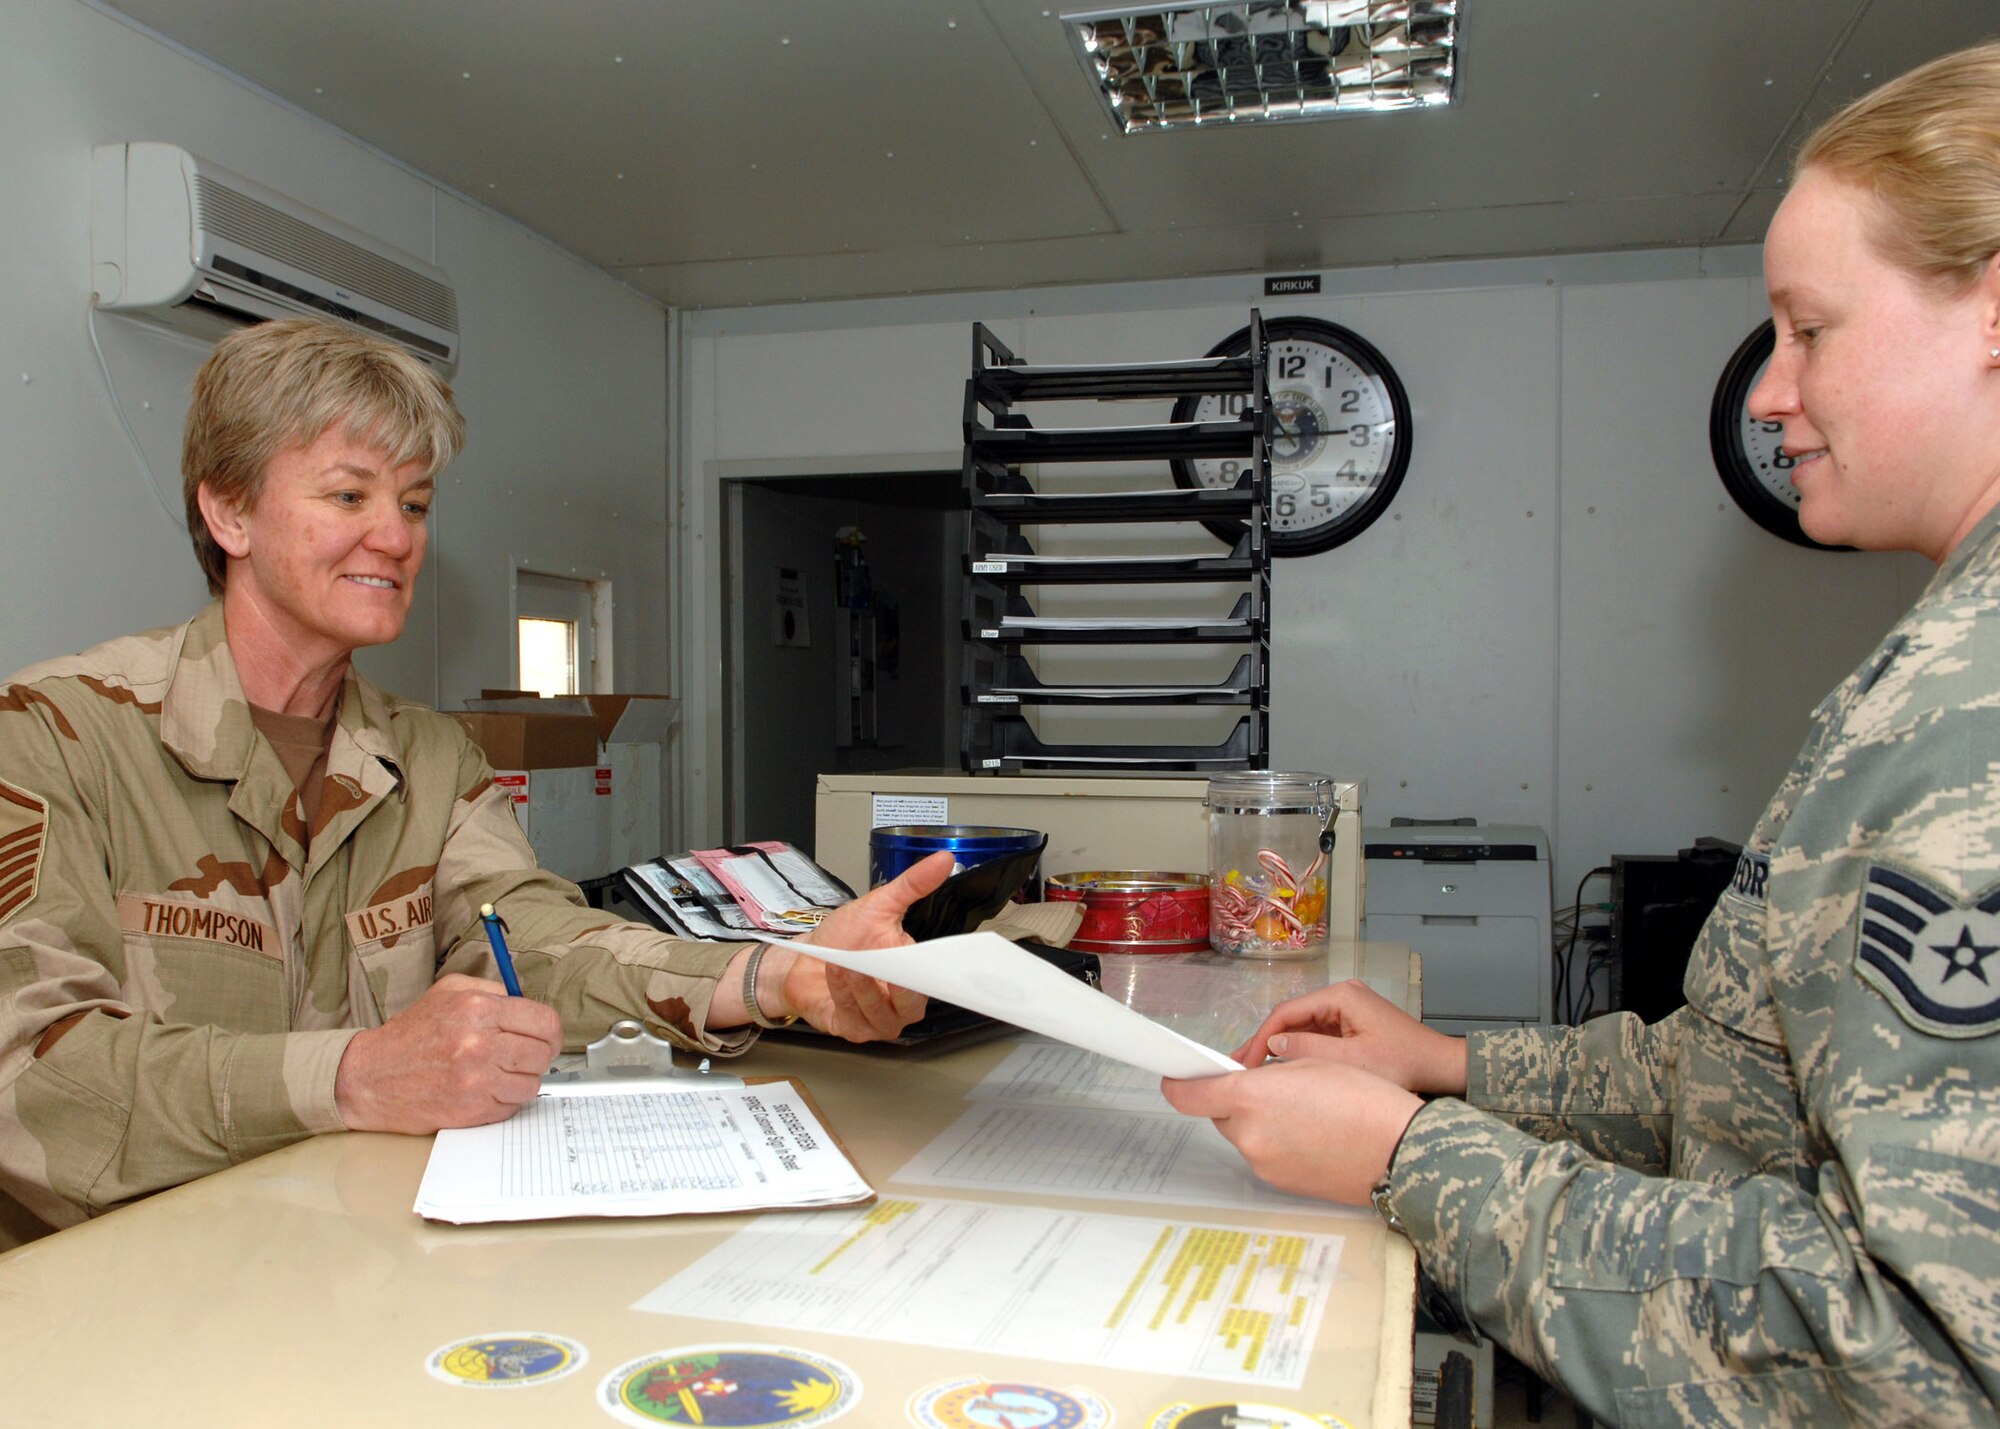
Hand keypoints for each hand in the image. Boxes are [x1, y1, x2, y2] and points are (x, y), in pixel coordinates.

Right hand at [333, 974, 561, 1132]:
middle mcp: (479, 1043)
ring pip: (532, 1084)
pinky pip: (512, 1107)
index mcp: (478, 1008)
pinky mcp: (471, 1110)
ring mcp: (476, 1079)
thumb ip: (494, 989)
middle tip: (522, 1056)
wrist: (370, 1076)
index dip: (552, 1032)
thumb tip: (528, 1002)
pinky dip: (504, 1100)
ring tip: (498, 1072)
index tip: (547, 1038)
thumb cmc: (410, 1034)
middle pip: (544, 1054)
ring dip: (521, 1080)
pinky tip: (484, 1089)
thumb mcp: (449, 991)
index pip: (545, 1022)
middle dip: (539, 1055)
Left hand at [763, 850, 956, 1041]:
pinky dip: (844, 994)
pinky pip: (855, 1018)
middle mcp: (902, 1004)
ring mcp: (878, 1021)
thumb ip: (913, 884)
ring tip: (847, 962)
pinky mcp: (854, 1030)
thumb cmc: (843, 937)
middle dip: (897, 985)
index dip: (934, 972)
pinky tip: (835, 973)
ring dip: (863, 987)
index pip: (935, 979)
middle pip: (912, 1005)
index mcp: (916, 975)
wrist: (803, 959)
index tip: (926, 958)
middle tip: (884, 962)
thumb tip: (944, 859)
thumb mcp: (878, 903)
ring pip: (881, 1013)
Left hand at [1160, 1059, 1421, 1204]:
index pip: (1187, 1095)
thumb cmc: (1363, 1099)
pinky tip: (1314, 1137)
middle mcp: (1248, 1135)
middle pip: (1221, 1115)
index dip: (1179, 1084)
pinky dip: (1279, 1146)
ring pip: (1246, 1136)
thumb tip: (1244, 1079)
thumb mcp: (1310, 1066)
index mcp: (1249, 1098)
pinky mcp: (1282, 1185)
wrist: (1400, 1151)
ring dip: (1261, 1124)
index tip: (1178, 1077)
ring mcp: (1264, 1165)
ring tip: (1307, 1114)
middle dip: (1237, 1101)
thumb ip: (1264, 1073)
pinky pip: (1267, 1158)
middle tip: (1274, 1089)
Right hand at [1234, 979, 1467, 1094]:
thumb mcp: (1353, 1061)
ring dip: (1281, 1048)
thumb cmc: (1404, 1064)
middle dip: (1266, 1043)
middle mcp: (1341, 996)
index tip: (1244, 1063)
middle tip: (1240, 1067)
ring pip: (1303, 1027)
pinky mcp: (1352, 1024)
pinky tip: (1284, 1068)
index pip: (1287, 1012)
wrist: (1443, 1068)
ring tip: (1256, 1070)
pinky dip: (1300, 1051)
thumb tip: (1272, 1047)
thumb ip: (1309, 1051)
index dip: (1261, 1038)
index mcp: (1341, 996)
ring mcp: (1347, 1009)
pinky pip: (1318, 1035)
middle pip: (1292, 1018)